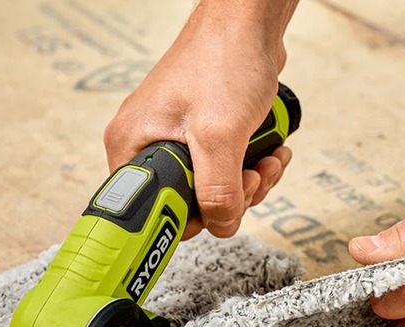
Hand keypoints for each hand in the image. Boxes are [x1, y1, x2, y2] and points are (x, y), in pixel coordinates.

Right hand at [104, 1, 296, 238]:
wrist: (249, 23)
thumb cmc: (222, 58)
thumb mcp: (219, 135)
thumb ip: (218, 191)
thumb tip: (222, 225)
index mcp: (132, 145)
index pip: (150, 210)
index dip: (188, 218)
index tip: (218, 213)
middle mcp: (150, 144)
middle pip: (188, 203)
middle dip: (230, 199)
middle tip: (250, 179)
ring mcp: (180, 139)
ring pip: (214, 188)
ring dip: (250, 184)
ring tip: (268, 163)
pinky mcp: (206, 133)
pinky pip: (228, 169)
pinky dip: (253, 168)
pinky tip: (271, 153)